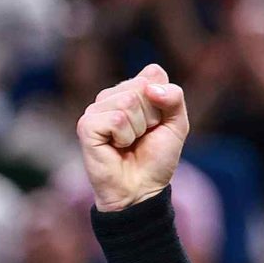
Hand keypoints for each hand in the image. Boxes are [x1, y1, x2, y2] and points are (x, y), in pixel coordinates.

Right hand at [77, 64, 188, 210]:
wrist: (142, 188)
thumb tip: (150, 88)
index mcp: (131, 90)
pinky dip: (124, 137)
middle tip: (142, 136)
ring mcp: (96, 110)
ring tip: (129, 143)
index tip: (157, 123)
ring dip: (138, 129)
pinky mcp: (86, 125)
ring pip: (128, 102)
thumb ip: (174, 97)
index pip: (154, 74)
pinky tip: (116, 147)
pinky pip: (116, 119)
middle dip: (152, 117)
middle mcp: (111, 96)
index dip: (164, 102)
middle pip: (142, 87)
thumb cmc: (156, 157)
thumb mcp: (177, 124)